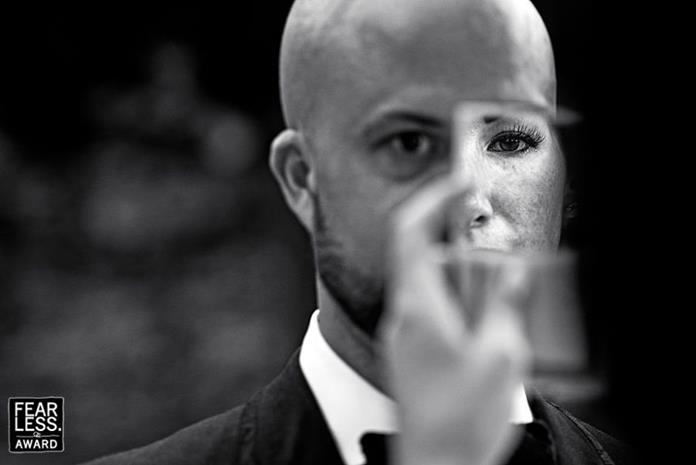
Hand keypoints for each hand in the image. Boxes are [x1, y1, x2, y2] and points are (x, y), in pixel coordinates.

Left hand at [378, 176, 531, 464]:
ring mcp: (405, 334)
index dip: (432, 199)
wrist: (435, 464)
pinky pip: (433, 309)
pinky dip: (457, 301)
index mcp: (417, 305)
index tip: (459, 183)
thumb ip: (504, 304)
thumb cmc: (457, 421)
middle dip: (455, 239)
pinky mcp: (413, 352)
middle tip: (489, 238)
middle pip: (422, 255)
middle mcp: (403, 315)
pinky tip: (482, 323)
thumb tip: (511, 269)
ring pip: (430, 283)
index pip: (410, 231)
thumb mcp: (500, 357)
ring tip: (493, 287)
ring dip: (460, 274)